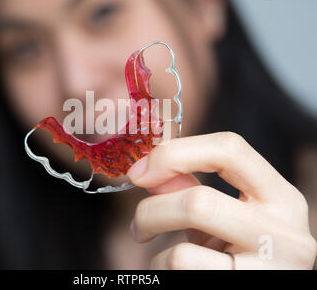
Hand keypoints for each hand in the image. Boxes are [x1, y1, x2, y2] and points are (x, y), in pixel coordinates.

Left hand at [127, 132, 316, 268]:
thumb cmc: (238, 253)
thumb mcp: (221, 216)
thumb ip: (189, 187)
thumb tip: (147, 170)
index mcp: (281, 197)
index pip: (229, 149)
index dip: (174, 153)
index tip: (140, 172)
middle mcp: (285, 232)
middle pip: (199, 202)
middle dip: (152, 210)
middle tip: (138, 224)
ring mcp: (270, 268)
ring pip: (183, 247)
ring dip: (156, 244)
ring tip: (160, 252)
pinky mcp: (245, 289)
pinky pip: (182, 268)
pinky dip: (163, 267)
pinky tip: (174, 270)